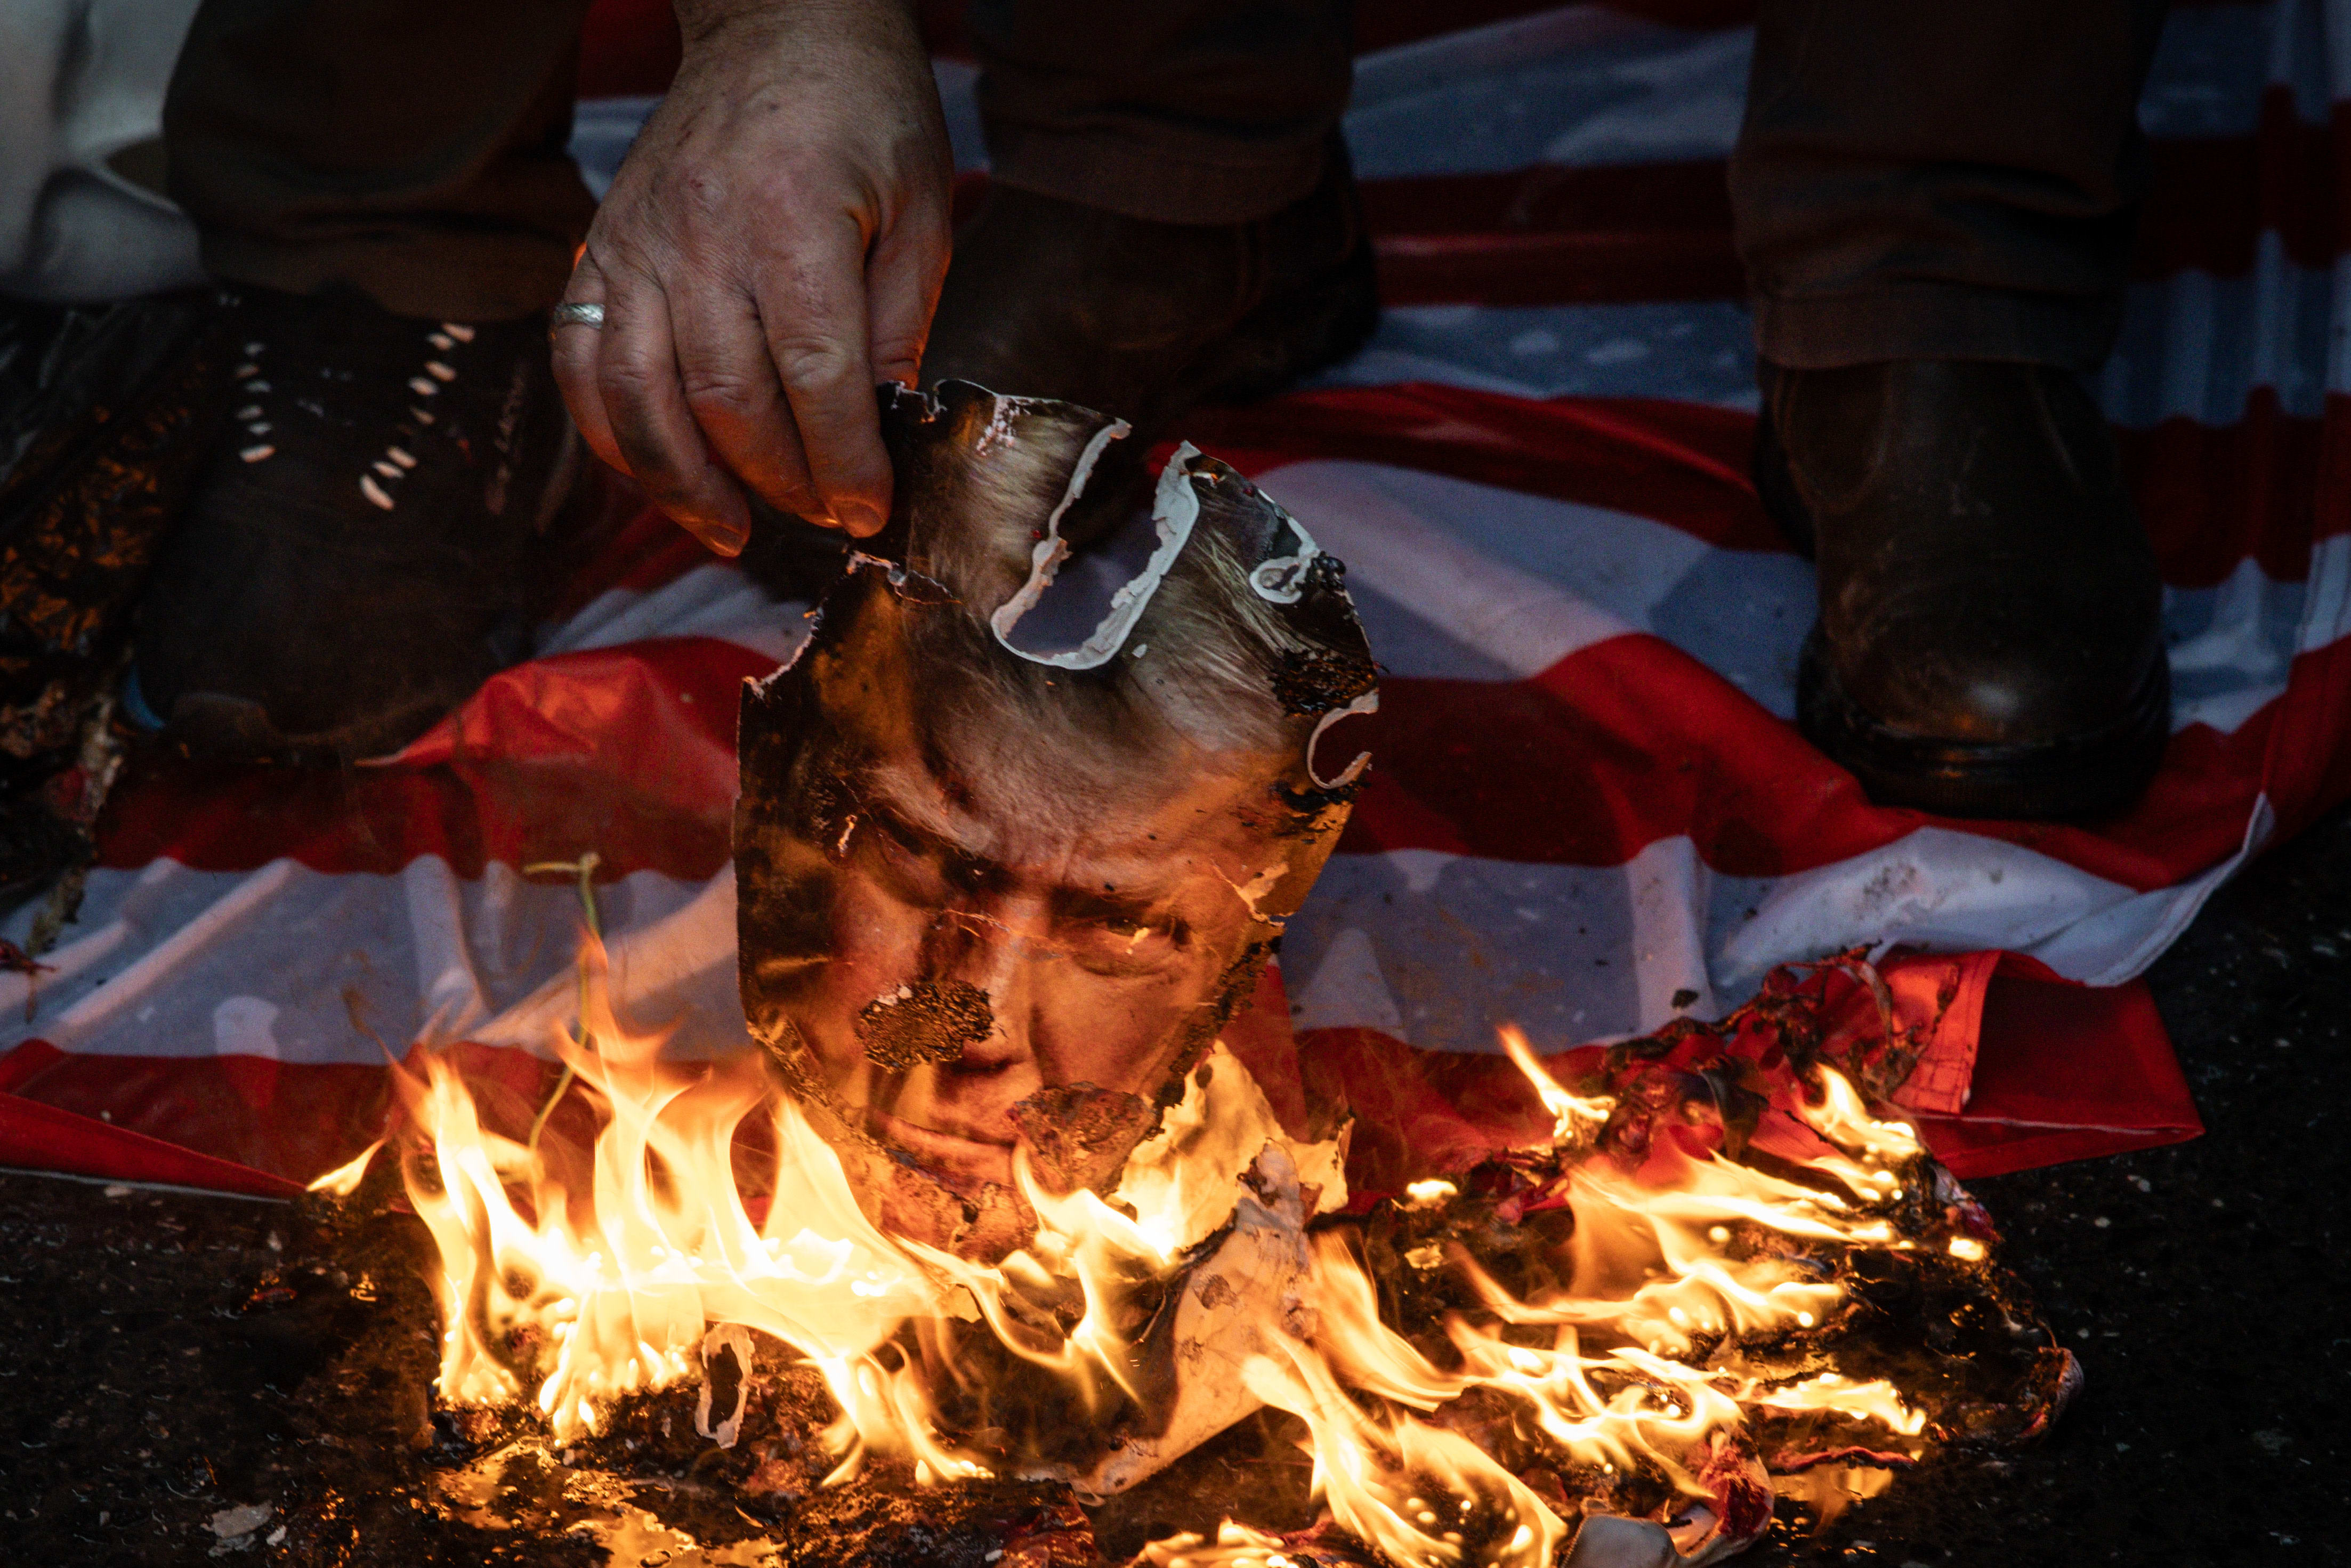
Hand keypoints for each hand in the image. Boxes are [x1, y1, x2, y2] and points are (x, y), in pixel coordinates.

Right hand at [552, 0, 950, 551]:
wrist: (779, 22)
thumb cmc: (864, 111)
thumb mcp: (920, 210)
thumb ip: (901, 322)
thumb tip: (884, 430)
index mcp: (792, 219)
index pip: (814, 375)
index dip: (842, 460)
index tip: (867, 510)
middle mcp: (701, 235)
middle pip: (727, 399)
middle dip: (779, 481)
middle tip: (821, 516)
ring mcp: (638, 243)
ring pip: (640, 396)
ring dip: (685, 483)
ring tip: (731, 532)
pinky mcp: (602, 248)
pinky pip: (580, 360)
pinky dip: (610, 433)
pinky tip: (655, 475)